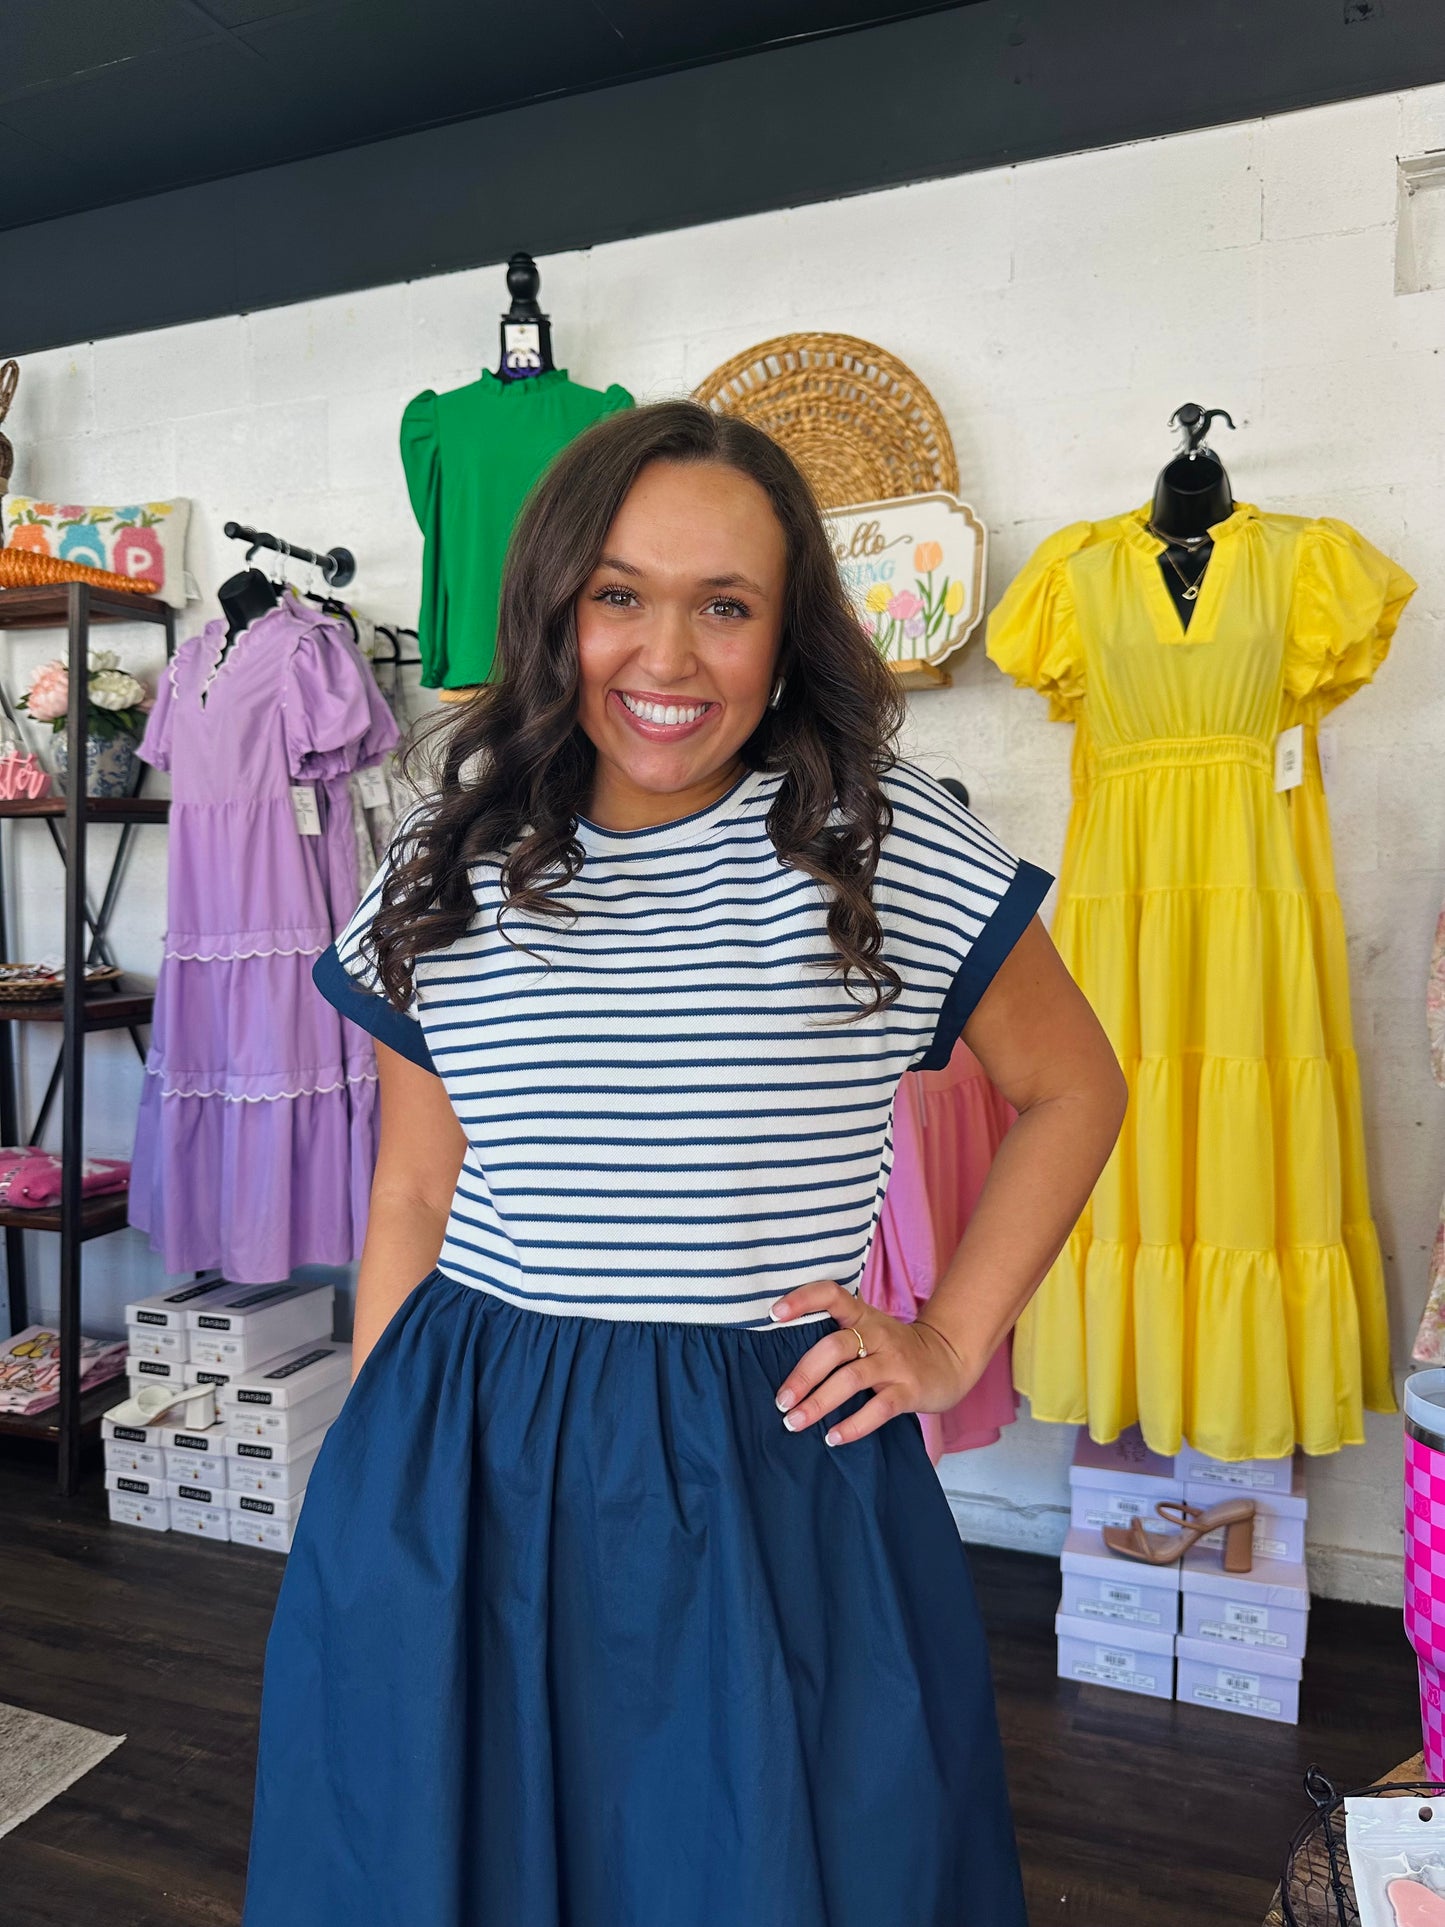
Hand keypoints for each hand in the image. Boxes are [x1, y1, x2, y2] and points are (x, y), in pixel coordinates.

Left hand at [769, 1280, 974, 1446]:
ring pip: (851, 1379)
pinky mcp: (909, 1391)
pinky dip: (853, 1425)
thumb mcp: (869, 1329)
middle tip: (781, 1400)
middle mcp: (877, 1334)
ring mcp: (894, 1363)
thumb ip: (836, 1335)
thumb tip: (780, 1356)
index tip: (774, 1314)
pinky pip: (878, 1409)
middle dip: (803, 1375)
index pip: (831, 1295)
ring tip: (795, 1422)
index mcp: (862, 1316)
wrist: (948, 1359)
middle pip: (834, 1347)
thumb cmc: (894, 1348)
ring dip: (819, 1403)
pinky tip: (833, 1437)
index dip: (803, 1300)